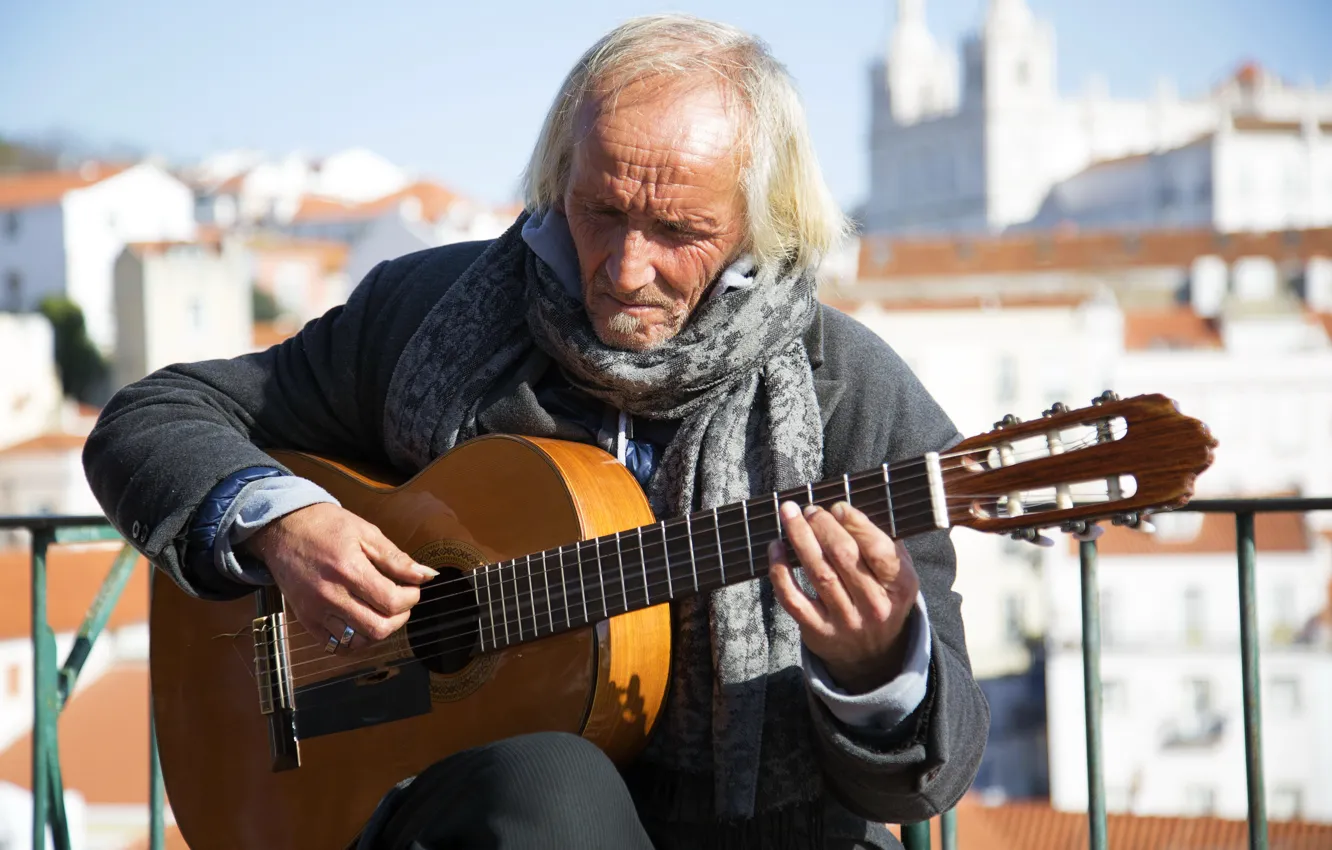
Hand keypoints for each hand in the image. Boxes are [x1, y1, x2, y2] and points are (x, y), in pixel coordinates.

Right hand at [243, 503, 437, 652]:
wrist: (283, 528)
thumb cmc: (327, 526)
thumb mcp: (366, 532)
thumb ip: (396, 558)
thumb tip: (427, 576)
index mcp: (348, 570)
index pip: (391, 601)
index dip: (411, 598)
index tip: (413, 588)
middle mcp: (330, 595)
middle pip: (378, 628)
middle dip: (400, 617)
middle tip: (401, 602)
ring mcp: (315, 611)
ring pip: (358, 642)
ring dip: (379, 630)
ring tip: (382, 611)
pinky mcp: (306, 621)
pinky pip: (336, 646)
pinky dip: (356, 640)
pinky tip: (362, 622)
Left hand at [769, 500, 918, 693]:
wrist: (872, 654)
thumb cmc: (881, 598)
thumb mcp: (898, 574)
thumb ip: (883, 543)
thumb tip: (849, 509)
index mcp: (900, 586)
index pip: (879, 550)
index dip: (855, 524)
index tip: (837, 507)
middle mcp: (874, 606)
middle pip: (844, 557)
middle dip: (823, 526)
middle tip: (810, 509)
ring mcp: (845, 621)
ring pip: (818, 573)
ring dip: (800, 538)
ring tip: (789, 515)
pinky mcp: (817, 632)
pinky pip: (793, 598)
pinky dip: (780, 570)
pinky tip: (776, 547)